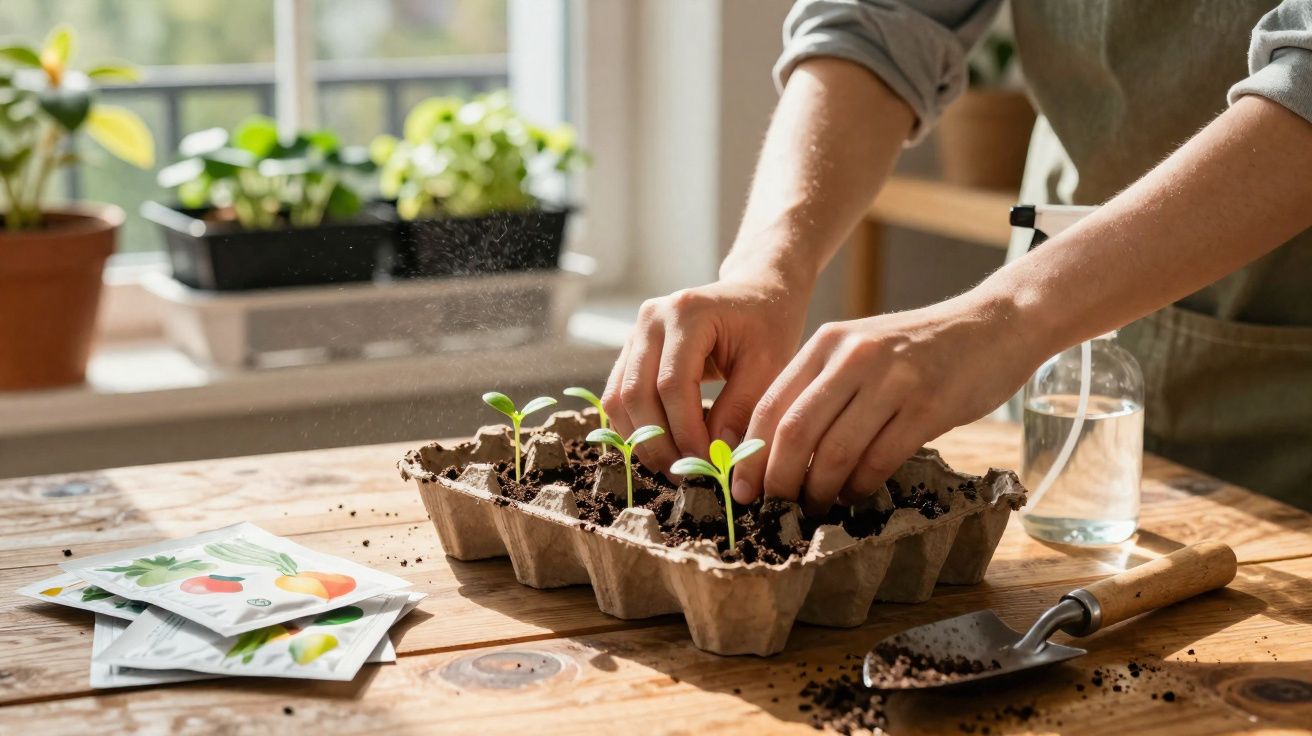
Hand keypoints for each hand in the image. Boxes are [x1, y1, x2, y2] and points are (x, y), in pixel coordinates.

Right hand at [602, 270, 809, 475]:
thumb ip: (743, 406)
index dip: (685, 431)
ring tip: (673, 467)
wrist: (755, 293)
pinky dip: (634, 428)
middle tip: (686, 475)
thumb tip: (717, 454)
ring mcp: (635, 333)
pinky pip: (618, 396)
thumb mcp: (769, 363)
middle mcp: (651, 319)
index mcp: (686, 313)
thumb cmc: (768, 325)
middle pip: (636, 394)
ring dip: (641, 440)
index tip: (706, 464)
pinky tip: (661, 449)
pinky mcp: (631, 350)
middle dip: (658, 443)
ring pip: (618, 399)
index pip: (672, 385)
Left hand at [732, 293, 1044, 514]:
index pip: (771, 405)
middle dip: (777, 479)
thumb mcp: (861, 349)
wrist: (994, 325)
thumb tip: (777, 450)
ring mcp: (892, 381)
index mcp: (828, 343)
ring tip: (817, 507)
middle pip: (794, 431)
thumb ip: (822, 386)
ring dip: (819, 490)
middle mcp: (854, 357)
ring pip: (835, 451)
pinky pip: (879, 460)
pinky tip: (855, 496)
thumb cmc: (920, 348)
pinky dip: (859, 487)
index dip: (750, 454)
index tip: (741, 488)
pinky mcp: (927, 406)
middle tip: (774, 507)